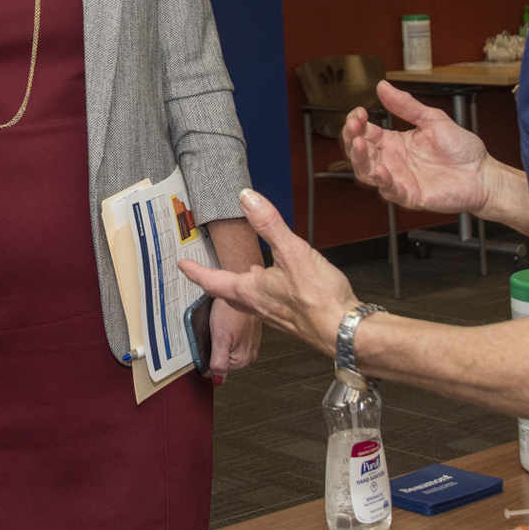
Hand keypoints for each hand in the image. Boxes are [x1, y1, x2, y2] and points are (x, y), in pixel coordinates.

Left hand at [181, 189, 357, 357]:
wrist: (344, 330)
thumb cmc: (319, 299)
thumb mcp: (292, 251)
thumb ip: (269, 224)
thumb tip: (247, 199)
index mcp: (252, 291)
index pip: (214, 281)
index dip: (197, 272)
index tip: (184, 267)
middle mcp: (260, 306)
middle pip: (229, 294)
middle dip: (216, 282)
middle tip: (206, 275)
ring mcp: (277, 315)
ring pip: (251, 300)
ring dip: (243, 287)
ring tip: (244, 275)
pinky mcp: (296, 319)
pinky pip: (271, 304)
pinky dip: (266, 292)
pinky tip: (280, 285)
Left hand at [208, 299, 261, 381]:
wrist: (241, 288)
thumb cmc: (231, 309)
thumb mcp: (219, 338)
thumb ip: (218, 362)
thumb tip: (216, 379)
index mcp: (241, 359)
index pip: (217, 371)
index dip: (206, 360)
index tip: (204, 347)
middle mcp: (249, 355)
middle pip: (223, 361)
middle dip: (214, 349)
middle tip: (212, 333)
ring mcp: (251, 345)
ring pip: (228, 350)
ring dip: (221, 341)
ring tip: (219, 327)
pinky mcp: (251, 335)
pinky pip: (234, 340)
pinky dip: (227, 334)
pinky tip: (225, 324)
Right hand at [345, 81, 492, 216]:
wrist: (483, 173)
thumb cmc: (462, 149)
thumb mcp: (433, 119)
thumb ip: (406, 105)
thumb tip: (383, 86)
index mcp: (396, 142)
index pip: (366, 132)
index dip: (357, 123)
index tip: (359, 112)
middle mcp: (393, 161)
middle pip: (360, 153)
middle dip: (352, 138)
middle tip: (354, 126)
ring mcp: (400, 179)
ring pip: (367, 173)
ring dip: (359, 159)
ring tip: (360, 144)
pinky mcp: (410, 195)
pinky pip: (390, 191)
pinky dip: (382, 182)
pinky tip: (380, 169)